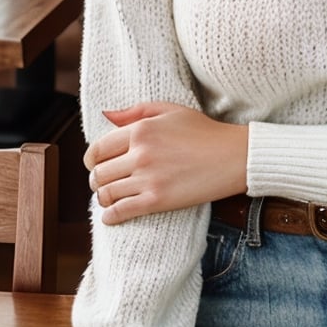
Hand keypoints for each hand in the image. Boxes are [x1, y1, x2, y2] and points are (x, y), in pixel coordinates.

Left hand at [85, 102, 248, 224]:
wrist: (234, 157)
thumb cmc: (205, 131)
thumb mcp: (171, 110)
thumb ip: (136, 111)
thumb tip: (106, 115)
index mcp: (141, 129)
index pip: (98, 148)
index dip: (92, 160)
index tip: (96, 165)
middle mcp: (140, 153)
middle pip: (99, 173)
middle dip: (96, 180)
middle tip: (103, 184)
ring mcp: (148, 178)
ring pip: (106, 193)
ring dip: (103, 198)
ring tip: (110, 198)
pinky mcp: (158, 200)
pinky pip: (121, 211)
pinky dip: (110, 216)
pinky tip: (112, 216)